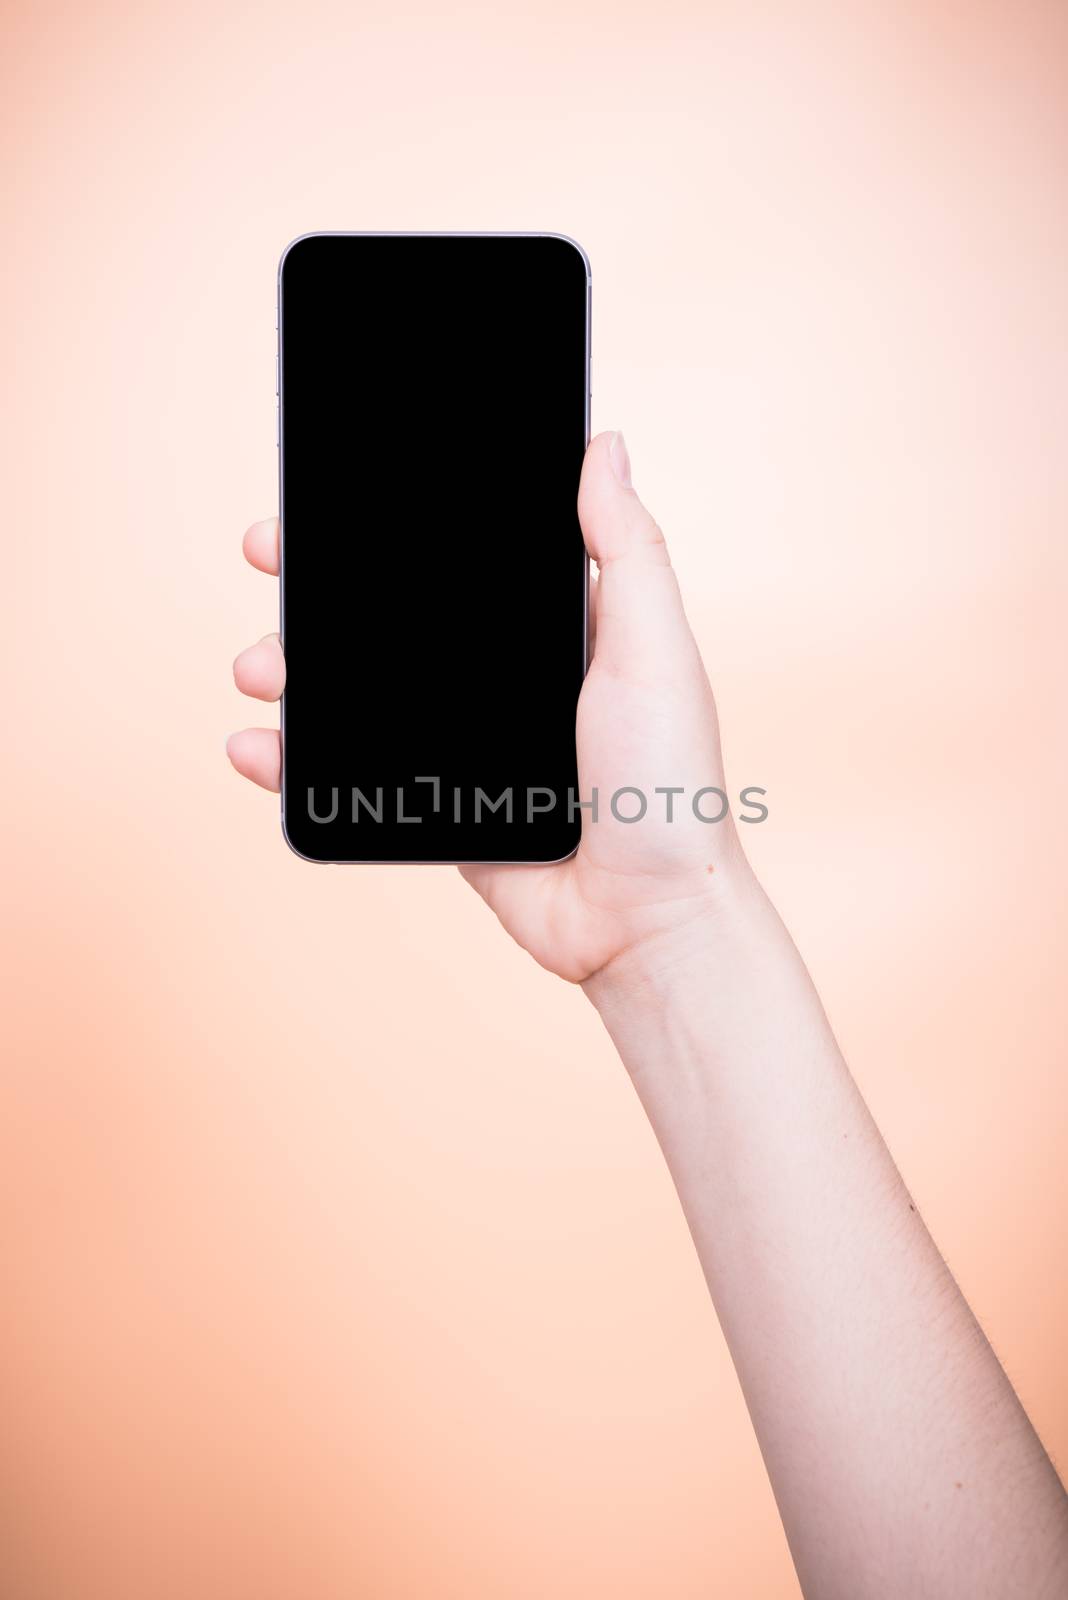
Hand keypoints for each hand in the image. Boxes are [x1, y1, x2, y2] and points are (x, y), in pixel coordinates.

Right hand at [228, 430, 749, 981]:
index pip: (458, 557)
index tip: (335, 489)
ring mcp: (462, 742)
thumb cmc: (667, 782)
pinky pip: (350, 774)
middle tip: (270, 556)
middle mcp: (500, 677)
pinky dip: (293, 762)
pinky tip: (255, 747)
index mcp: (551, 627)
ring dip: (294, 669)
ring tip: (261, 668)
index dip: (395, 522)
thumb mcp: (653, 648)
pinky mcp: (434, 804)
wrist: (643, 918)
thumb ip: (626, 549)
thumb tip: (605, 442)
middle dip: (321, 586)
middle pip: (390, 616)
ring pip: (357, 690)